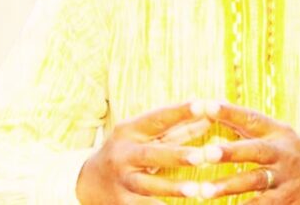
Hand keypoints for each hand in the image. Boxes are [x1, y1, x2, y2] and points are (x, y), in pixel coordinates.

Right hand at [75, 100, 222, 203]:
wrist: (88, 181)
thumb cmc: (129, 151)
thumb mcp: (146, 135)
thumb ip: (178, 128)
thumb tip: (211, 117)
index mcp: (131, 130)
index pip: (158, 118)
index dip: (179, 111)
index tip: (202, 104)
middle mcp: (124, 154)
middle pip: (151, 154)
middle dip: (177, 156)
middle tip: (202, 156)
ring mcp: (122, 180)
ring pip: (147, 185)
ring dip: (172, 188)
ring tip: (196, 190)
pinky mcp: (122, 203)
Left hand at [200, 102, 299, 203]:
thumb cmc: (289, 155)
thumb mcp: (275, 135)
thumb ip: (245, 125)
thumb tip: (210, 106)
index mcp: (277, 133)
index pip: (252, 118)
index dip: (230, 112)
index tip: (206, 105)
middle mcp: (282, 153)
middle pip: (255, 150)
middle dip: (230, 152)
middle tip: (205, 153)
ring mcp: (286, 178)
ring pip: (256, 181)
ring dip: (229, 185)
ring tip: (203, 190)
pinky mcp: (287, 200)